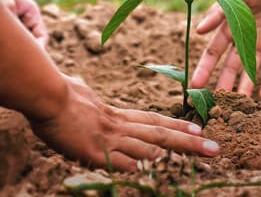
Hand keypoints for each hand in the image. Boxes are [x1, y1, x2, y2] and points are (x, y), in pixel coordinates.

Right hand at [30, 75, 219, 170]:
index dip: (176, 125)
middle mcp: (119, 126)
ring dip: (177, 154)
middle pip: (161, 134)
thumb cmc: (57, 90)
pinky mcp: (98, 151)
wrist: (47, 94)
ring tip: (201, 158)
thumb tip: (79, 86)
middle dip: (189, 140)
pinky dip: (143, 170)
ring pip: (151, 148)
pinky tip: (160, 175)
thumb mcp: (79, 90)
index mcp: (115, 114)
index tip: (197, 128)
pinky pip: (125, 164)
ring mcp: (111, 139)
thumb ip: (86, 95)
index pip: (153, 120)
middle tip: (214, 146)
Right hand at [191, 0, 260, 98]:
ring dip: (245, 87)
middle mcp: (244, 37)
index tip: (193, 86)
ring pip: (251, 70)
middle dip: (222, 85)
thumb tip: (198, 31)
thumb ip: (219, 12)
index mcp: (230, 25)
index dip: (204, 69)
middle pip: (231, 66)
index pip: (213, 52)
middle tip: (214, 106)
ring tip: (239, 107)